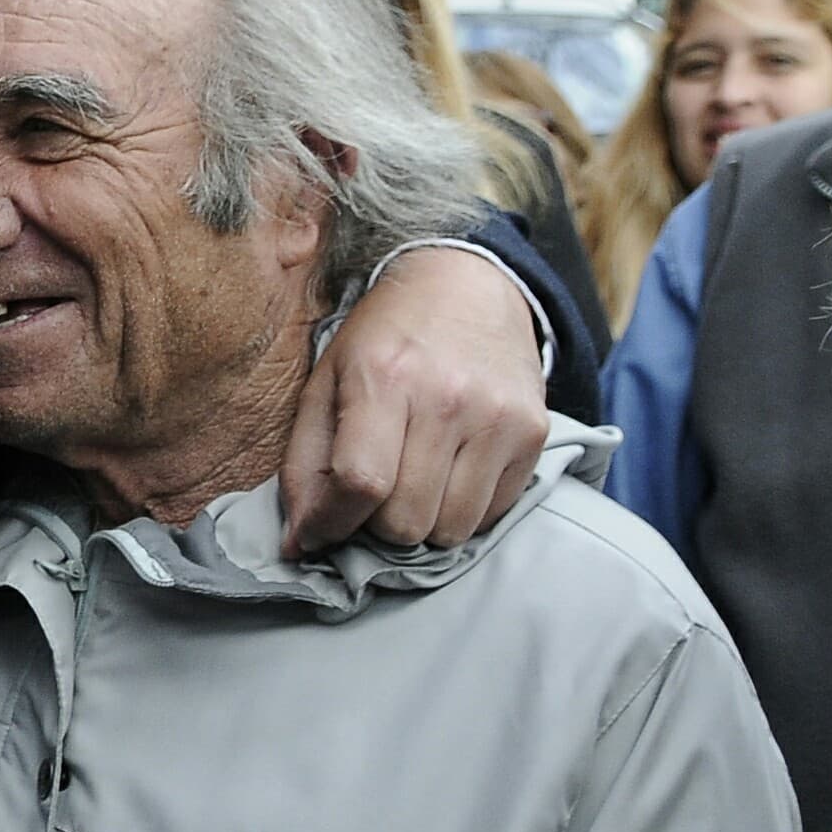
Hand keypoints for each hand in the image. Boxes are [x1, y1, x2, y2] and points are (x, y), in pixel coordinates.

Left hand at [284, 244, 551, 553]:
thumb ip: (303, 467)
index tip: (322, 531)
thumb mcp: (324, 384)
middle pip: (406, 521)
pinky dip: (463, 509)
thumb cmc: (383, 339)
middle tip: (373, 495)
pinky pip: (493, 514)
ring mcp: (498, 418)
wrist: (466, 286)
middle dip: (378, 524)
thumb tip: (297, 545)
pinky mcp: (534, 432)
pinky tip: (450, 471)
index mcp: (384, 379)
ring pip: (451, 529)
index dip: (334, 524)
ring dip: (423, 522)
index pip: (361, 484)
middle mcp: (448, 399)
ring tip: (412, 481)